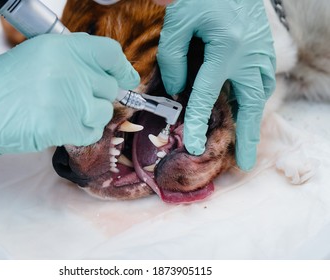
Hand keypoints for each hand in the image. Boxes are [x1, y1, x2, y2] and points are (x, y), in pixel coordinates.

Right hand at [0, 33, 138, 153]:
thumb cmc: (7, 82)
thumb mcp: (40, 55)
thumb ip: (75, 58)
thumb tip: (108, 68)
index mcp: (64, 48)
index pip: (110, 53)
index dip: (122, 68)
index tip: (127, 78)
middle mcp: (70, 70)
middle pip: (109, 86)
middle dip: (97, 95)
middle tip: (75, 99)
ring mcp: (69, 100)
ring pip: (104, 111)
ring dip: (90, 116)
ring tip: (64, 113)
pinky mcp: (64, 126)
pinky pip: (92, 132)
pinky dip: (81, 132)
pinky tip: (61, 126)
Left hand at [157, 0, 275, 170]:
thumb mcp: (179, 21)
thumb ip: (173, 57)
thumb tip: (179, 89)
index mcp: (227, 47)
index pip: (207, 95)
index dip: (198, 123)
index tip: (194, 147)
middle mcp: (249, 54)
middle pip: (250, 104)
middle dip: (247, 135)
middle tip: (244, 162)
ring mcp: (261, 52)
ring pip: (260, 94)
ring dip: (253, 119)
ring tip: (246, 142)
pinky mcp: (264, 48)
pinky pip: (262, 81)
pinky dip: (255, 100)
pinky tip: (247, 110)